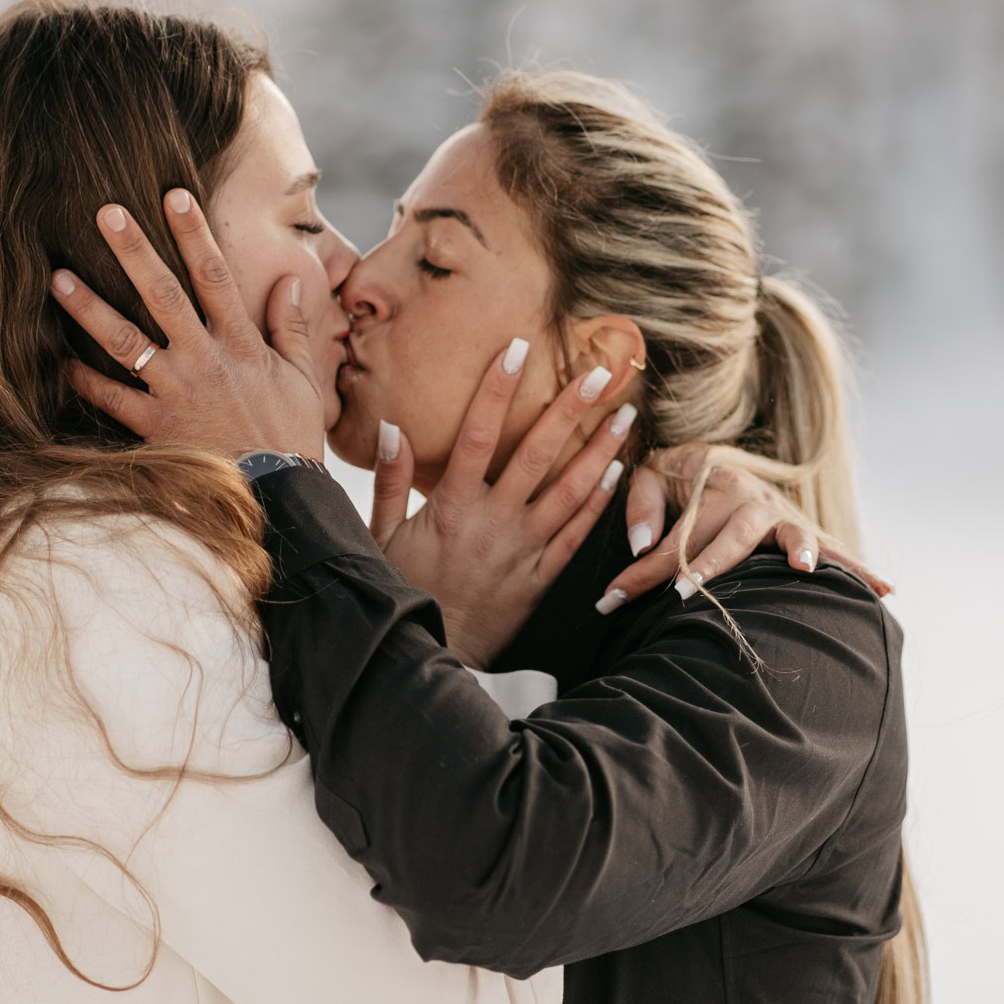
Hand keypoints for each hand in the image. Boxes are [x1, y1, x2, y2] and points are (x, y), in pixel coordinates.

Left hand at [51, 192, 326, 460]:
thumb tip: (292, 282)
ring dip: (89, 307)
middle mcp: (204, 359)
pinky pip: (110, 398)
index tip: (173, 195)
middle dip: (134, 251)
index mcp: (241, 344)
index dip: (194, 233)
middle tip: (106, 213)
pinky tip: (57, 360)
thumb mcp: (302, 379)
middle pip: (163, 293)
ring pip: (125, 340)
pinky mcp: (155, 427)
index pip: (214, 275)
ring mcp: (176, 391)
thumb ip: (293, 328)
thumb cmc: (289, 437)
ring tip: (57, 278)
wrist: (277, 497)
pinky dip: (83, 380)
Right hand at [370, 338, 638, 667]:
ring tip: (624, 417)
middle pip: (538, 453)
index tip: (516, 348)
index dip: (497, 387)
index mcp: (454, 505)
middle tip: (599, 373)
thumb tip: (391, 428)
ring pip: (570, 492)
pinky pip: (575, 536)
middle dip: (570, 409)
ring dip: (599, 451)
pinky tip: (616, 476)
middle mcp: (495, 521)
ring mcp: (523, 550)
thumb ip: (388, 481)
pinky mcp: (540, 579)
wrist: (428, 655)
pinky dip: (597, 505)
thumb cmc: (400, 591)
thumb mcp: (380, 536)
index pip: (479, 432)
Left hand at [598, 446, 893, 611]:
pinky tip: (885, 589)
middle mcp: (752, 496)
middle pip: (729, 535)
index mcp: (713, 481)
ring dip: (797, 550)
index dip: (639, 569)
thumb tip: (641, 546)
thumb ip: (640, 507)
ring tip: (804, 569)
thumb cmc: (679, 479)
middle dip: (708, 565)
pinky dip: (858, 568)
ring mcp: (782, 514)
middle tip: (685, 593)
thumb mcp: (649, 477)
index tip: (609, 600)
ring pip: (789, 534)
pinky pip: (833, 549)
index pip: (673, 534)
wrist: (718, 457)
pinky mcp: (801, 532)